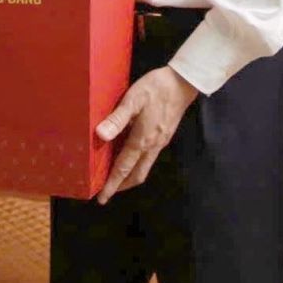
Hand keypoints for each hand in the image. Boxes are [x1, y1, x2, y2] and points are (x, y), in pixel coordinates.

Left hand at [94, 66, 197, 203]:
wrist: (182, 83)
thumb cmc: (156, 88)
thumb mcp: (133, 99)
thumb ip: (117, 119)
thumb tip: (100, 135)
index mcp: (142, 139)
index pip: (123, 168)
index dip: (112, 184)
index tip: (102, 198)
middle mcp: (152, 146)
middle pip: (136, 175)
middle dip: (121, 186)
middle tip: (107, 192)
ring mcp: (160, 143)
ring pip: (144, 168)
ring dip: (129, 177)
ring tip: (116, 178)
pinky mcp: (164, 136)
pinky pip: (149, 158)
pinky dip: (137, 165)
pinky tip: (130, 157)